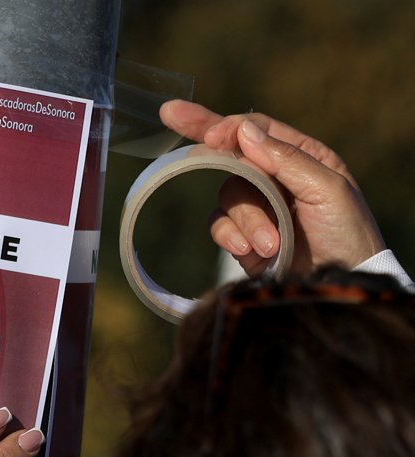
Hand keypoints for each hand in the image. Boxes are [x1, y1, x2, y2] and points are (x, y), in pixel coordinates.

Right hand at [159, 99, 384, 274]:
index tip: (213, 135)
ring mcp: (257, 207)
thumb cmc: (347, 233)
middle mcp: (275, 177)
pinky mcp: (243, 237)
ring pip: (227, 195)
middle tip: (169, 113)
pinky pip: (220, 226)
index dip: (230, 127)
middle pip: (228, 151)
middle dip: (201, 135)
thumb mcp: (327, 189)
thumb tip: (242, 130)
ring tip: (272, 244)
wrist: (338, 284)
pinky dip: (231, 237)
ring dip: (247, 220)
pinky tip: (252, 252)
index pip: (257, 130)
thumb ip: (285, 158)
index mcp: (301, 156)